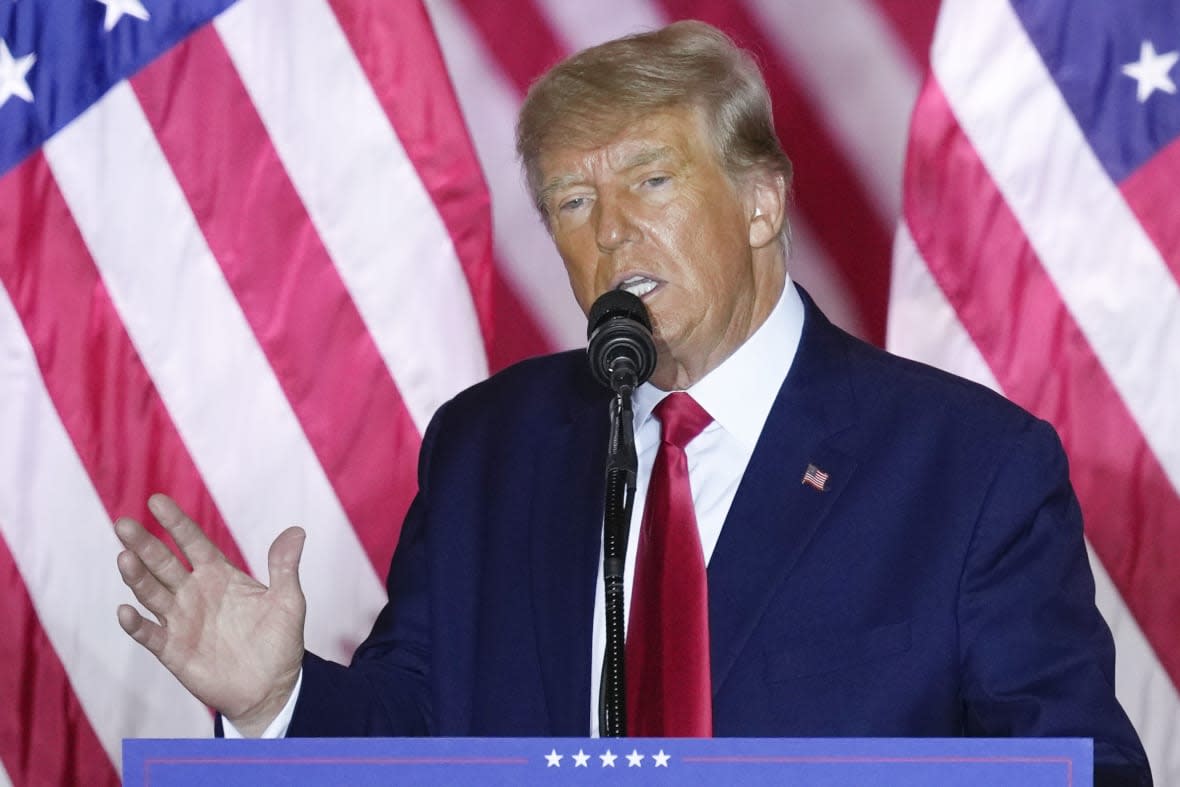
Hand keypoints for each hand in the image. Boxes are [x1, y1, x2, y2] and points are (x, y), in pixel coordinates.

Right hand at [115, 493, 305, 735]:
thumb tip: (296, 531)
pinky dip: (136, 624)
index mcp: (219, 575)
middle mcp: (194, 593)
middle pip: (163, 563)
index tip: (157, 500)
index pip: (193, 542)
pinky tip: (126, 610)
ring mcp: (180, 620)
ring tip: (124, 557)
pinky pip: (150, 634)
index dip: (176, 523)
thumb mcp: (288, 601)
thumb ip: (285, 567)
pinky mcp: (173, 650)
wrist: (272, 687)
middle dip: (144, 544)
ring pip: (152, 593)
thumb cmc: (280, 641)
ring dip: (137, 577)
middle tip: (123, 524)